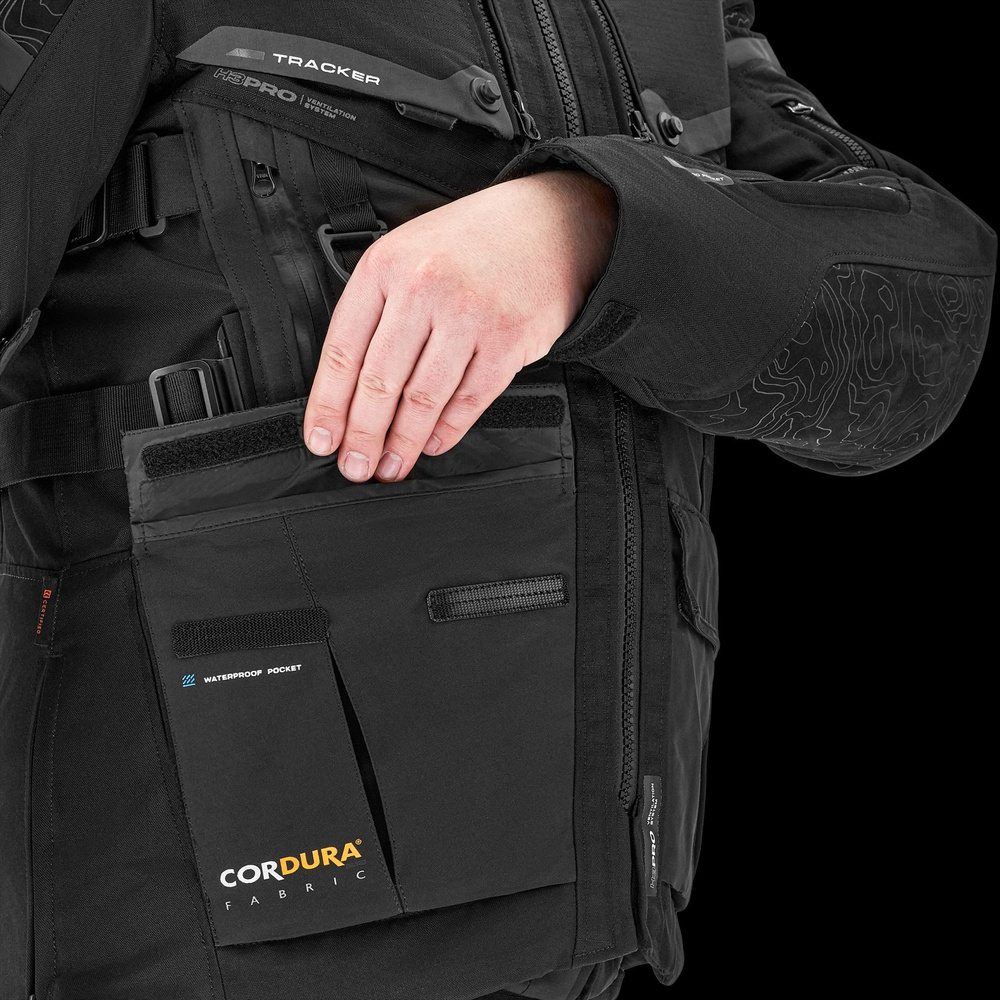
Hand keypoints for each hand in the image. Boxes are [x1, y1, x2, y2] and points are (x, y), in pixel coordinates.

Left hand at [302, 168, 616, 481]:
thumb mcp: (409, 255)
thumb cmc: (472, 244)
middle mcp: (424, 288)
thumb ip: (379, 310)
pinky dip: (448, 429)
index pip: (343, 350)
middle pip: (380, 380)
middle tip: (355, 467)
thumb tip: (349, 390)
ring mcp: (469, 314)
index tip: (321, 440)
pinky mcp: (509, 339)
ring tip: (392, 466)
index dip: (327, 404)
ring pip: (423, 397)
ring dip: (404, 442)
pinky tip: (433, 444)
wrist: (549, 223)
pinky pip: (469, 399)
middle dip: (363, 435)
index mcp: (386, 267)